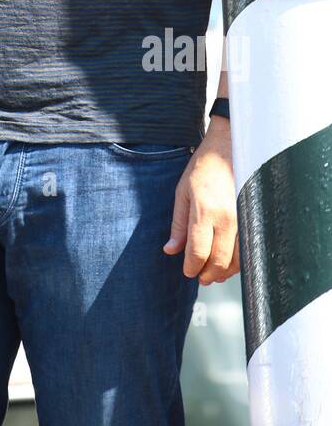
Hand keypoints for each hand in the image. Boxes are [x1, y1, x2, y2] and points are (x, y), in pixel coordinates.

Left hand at [163, 120, 238, 283]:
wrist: (229, 148)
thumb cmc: (202, 169)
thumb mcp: (182, 193)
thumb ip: (178, 225)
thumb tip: (170, 250)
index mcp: (205, 211)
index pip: (198, 252)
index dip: (191, 267)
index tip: (187, 271)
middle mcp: (227, 218)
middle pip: (219, 261)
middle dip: (208, 275)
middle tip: (200, 278)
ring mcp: (244, 219)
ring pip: (236, 259)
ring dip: (224, 271)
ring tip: (213, 273)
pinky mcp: (254, 218)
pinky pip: (248, 249)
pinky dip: (238, 260)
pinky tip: (228, 261)